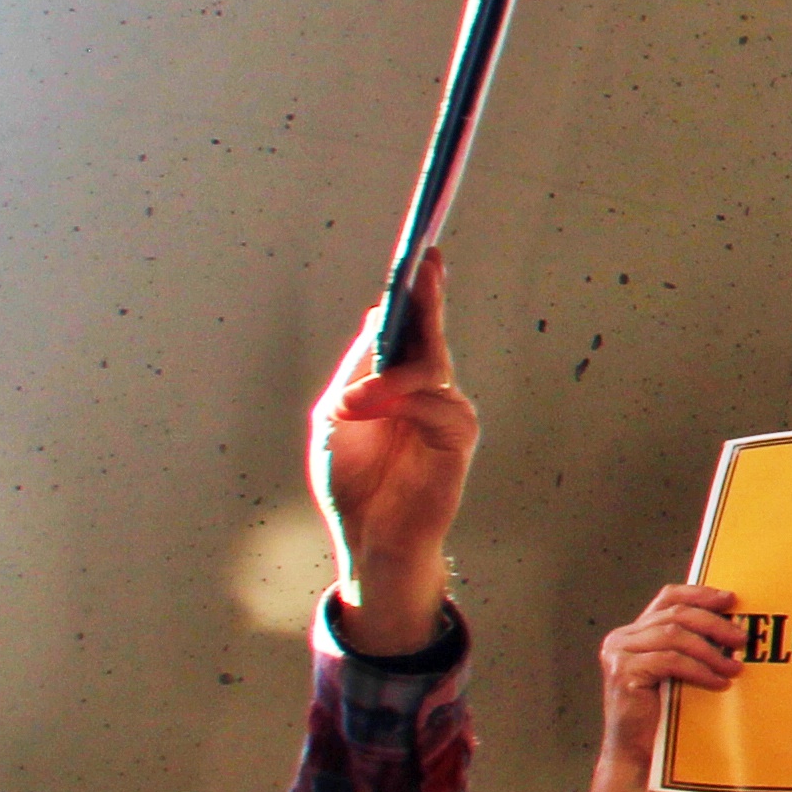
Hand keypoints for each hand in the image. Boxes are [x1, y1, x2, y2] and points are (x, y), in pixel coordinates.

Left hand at [316, 246, 481, 654]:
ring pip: (430, 371)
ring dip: (389, 381)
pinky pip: (439, 408)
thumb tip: (376, 326)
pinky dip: (405, 406)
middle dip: (429, 302)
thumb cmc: (351, 479)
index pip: (412, 327)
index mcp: (396, 380)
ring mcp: (444, 414)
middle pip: (429, 337)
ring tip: (354, 403)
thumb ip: (356, 375)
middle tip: (427, 268)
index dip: (420, 292)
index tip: (424, 255)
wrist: (367, 536)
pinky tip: (375, 412)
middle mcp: (427, 390)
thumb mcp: (335, 419)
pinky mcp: (456, 441)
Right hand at [598, 585, 744, 758]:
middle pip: (676, 615)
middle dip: (714, 623)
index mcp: (634, 632)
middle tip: (742, 638)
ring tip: (734, 666)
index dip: (700, 594)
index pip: (668, 597)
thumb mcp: (678, 672)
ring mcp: (618, 654)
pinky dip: (701, 670)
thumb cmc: (662, 714)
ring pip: (675, 636)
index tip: (730, 598)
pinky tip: (719, 682)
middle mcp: (621, 638)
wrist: (637, 752)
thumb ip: (691, 647)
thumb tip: (734, 626)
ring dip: (711, 651)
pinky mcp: (623, 672)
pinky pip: (671, 661)